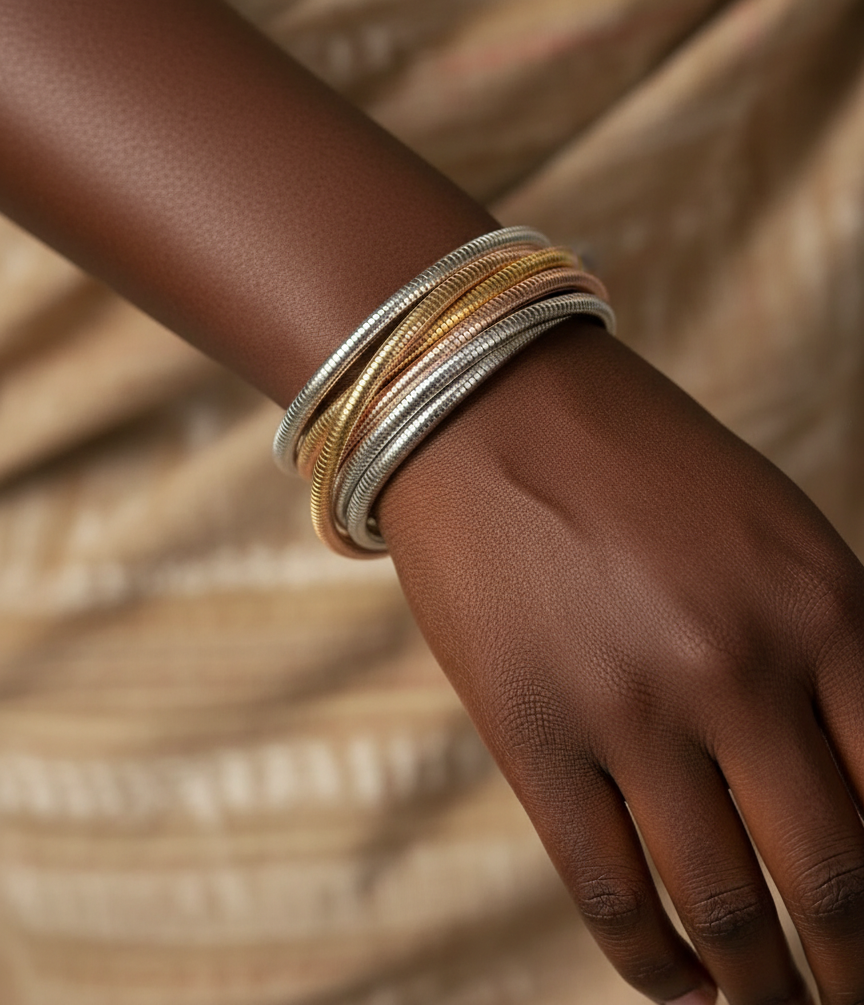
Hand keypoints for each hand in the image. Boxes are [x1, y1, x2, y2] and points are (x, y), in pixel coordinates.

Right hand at [378, 317, 863, 1004]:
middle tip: (852, 996)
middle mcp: (737, 662)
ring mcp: (630, 705)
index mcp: (823, 602)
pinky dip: (659, 969)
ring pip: (727, 911)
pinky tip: (688, 988)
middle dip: (855, 970)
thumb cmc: (644, 465)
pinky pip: (611, 896)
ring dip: (767, 990)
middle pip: (838, 883)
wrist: (490, 404)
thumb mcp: (775, 535)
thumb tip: (856, 794)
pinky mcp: (534, 735)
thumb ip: (833, 659)